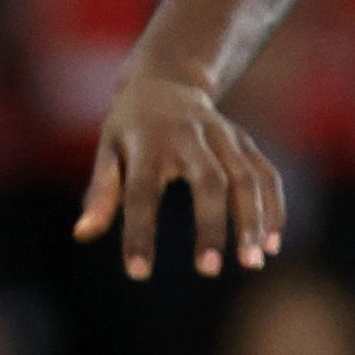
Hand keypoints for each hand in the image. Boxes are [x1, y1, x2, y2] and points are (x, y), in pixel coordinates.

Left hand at [73, 73, 282, 278]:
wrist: (166, 81)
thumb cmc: (129, 128)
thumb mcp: (107, 152)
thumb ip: (100, 193)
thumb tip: (81, 234)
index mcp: (147, 140)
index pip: (140, 191)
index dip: (139, 232)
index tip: (138, 272)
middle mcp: (190, 134)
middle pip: (208, 180)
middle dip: (210, 225)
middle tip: (208, 270)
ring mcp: (224, 135)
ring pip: (246, 178)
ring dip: (252, 222)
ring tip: (252, 263)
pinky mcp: (245, 141)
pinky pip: (266, 175)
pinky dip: (272, 209)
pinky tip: (271, 245)